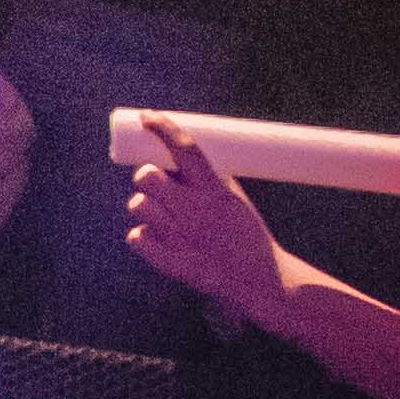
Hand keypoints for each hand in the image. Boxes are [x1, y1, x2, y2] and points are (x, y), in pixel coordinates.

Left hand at [123, 120, 295, 328]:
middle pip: (146, 176)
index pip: (184, 148)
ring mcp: (179, 237)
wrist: (263, 282)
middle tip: (160, 185)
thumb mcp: (233, 199)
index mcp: (214, 190)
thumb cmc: (248, 236)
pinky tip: (160, 238)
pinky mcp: (169, 262)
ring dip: (146, 206)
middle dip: (148, 176)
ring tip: (165, 216)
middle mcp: (194, 211)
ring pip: (137, 205)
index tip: (148, 116)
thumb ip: (203, 179)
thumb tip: (172, 157)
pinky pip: (136, 237)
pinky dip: (144, 236)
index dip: (162, 127)